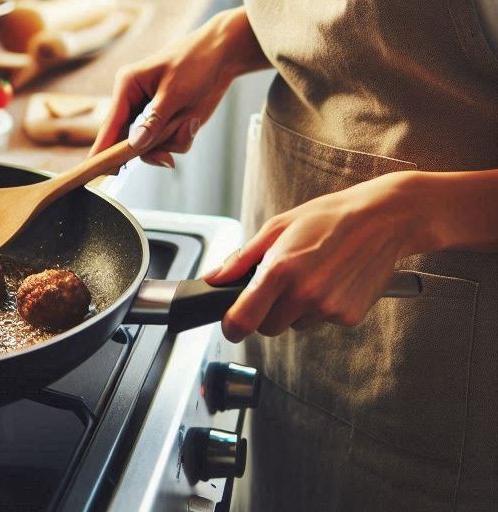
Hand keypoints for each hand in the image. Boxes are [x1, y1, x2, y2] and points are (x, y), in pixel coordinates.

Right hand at [90, 7, 268, 166]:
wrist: (223, 55)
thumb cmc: (196, 62)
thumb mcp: (175, 92)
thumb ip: (154, 120)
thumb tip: (135, 144)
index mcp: (128, 86)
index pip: (110, 123)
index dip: (103, 148)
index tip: (94, 169)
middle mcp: (133, 102)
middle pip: (127, 141)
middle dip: (150, 149)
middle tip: (165, 157)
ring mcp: (149, 115)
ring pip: (150, 147)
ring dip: (171, 142)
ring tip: (190, 123)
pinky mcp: (165, 123)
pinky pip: (167, 145)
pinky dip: (181, 139)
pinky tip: (193, 122)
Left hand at [204, 172, 434, 340]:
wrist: (384, 218)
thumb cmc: (329, 218)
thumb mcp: (277, 227)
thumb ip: (241, 259)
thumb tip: (213, 279)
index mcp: (280, 270)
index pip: (243, 320)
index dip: (231, 326)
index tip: (231, 323)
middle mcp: (304, 293)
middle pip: (267, 328)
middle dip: (266, 312)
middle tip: (280, 285)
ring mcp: (329, 308)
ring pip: (295, 325)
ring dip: (296, 309)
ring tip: (312, 275)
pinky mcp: (349, 316)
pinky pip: (322, 321)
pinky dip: (322, 308)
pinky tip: (333, 281)